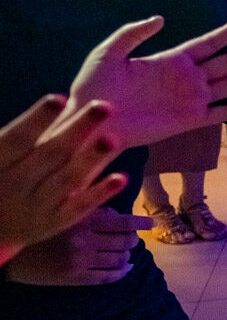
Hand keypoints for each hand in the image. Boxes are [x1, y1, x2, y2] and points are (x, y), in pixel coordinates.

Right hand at [0, 97, 126, 257]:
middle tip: (104, 105)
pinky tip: (122, 178)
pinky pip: (80, 207)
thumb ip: (22, 138)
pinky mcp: (57, 221)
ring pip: (68, 180)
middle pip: (50, 153)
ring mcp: (38, 205)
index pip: (17, 139)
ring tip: (114, 138)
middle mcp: (16, 185)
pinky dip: (100, 193)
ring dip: (91, 158)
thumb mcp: (1, 160)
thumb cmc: (0, 180)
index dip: (37, 120)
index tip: (60, 98)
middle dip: (77, 129)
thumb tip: (54, 103)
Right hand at [5, 207, 146, 285]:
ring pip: (120, 258)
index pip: (123, 222)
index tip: (150, 223)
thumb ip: (90, 207)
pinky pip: (108, 277)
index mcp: (82, 219)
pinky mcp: (75, 277)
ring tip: (126, 250)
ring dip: (128, 254)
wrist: (11, 250)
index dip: (141, 223)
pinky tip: (126, 267)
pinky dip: (122, 272)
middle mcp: (85, 239)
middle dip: (133, 239)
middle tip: (132, 237)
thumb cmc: (39, 225)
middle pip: (125, 241)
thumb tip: (119, 213)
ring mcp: (80, 260)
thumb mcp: (63, 209)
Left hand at [69, 16, 226, 146]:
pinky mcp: (190, 121)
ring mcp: (191, 100)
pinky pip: (223, 114)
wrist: (91, 120)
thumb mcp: (109, 52)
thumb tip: (161, 18)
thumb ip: (133, 33)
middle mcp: (187, 78)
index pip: (208, 43)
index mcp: (171, 60)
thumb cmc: (93, 86)